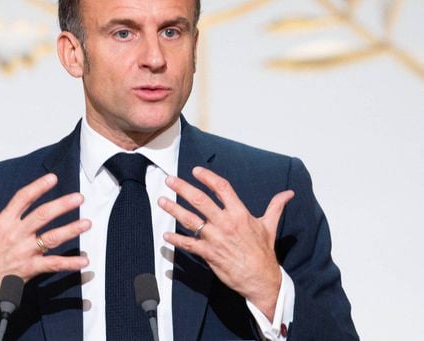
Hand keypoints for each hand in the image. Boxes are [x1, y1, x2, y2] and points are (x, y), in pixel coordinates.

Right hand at [0, 173, 89, 329]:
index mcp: (3, 222)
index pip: (23, 198)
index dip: (38, 187)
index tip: (52, 178)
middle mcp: (16, 234)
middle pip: (42, 215)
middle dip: (62, 205)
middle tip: (79, 198)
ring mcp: (24, 252)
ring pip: (51, 238)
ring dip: (71, 230)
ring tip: (86, 223)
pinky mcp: (29, 269)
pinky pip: (53, 265)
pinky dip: (69, 263)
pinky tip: (83, 260)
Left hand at [158, 166, 293, 320]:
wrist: (262, 280)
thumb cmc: (264, 253)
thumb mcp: (270, 226)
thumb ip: (276, 206)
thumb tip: (289, 194)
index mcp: (239, 213)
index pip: (221, 188)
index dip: (207, 177)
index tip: (196, 171)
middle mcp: (226, 223)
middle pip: (200, 200)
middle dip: (183, 188)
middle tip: (170, 180)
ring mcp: (216, 239)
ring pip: (191, 220)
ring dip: (174, 209)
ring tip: (162, 201)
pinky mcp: (210, 255)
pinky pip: (189, 245)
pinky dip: (176, 240)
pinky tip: (166, 236)